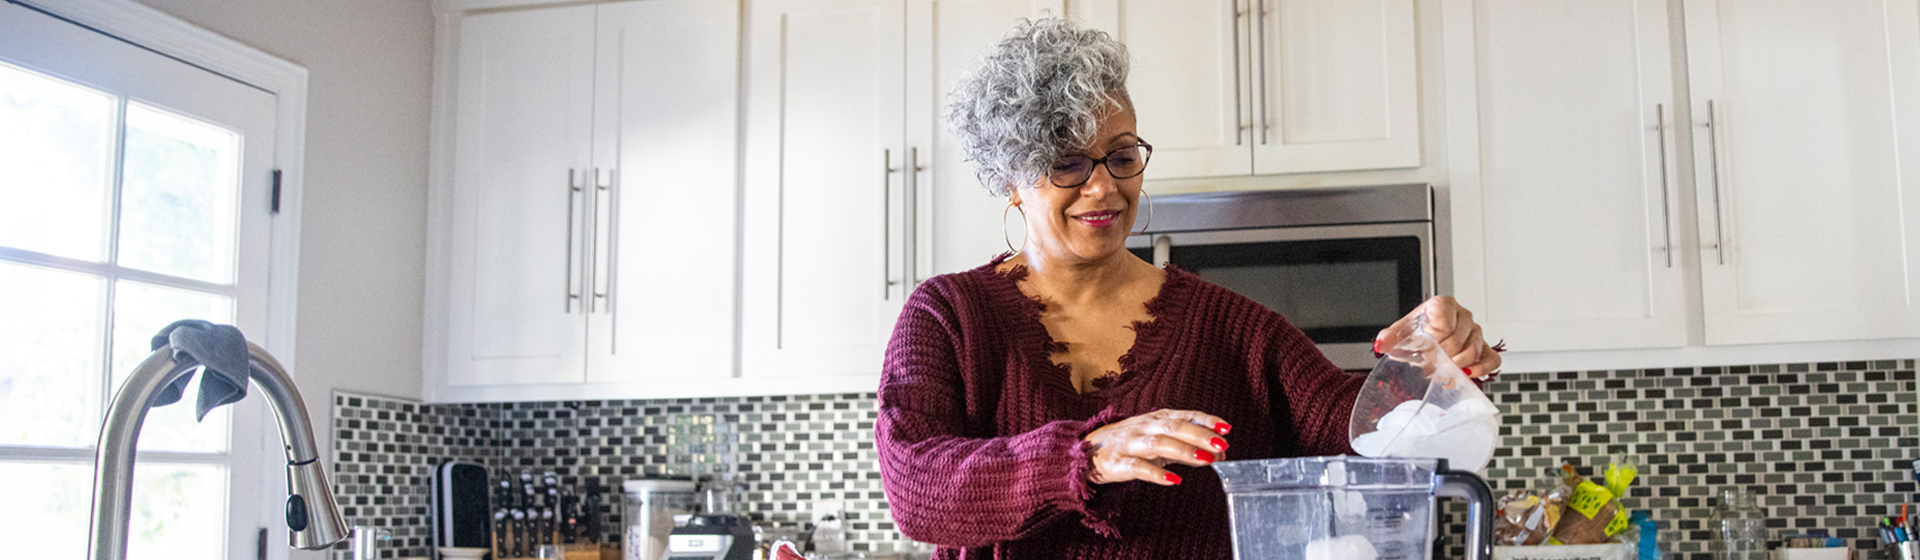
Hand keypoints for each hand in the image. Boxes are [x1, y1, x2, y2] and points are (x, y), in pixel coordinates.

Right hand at [1082, 409, 1231, 485]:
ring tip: (1205, 460)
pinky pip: (1137, 467)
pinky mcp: (1116, 463)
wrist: (1085, 451)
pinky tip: (1174, 481)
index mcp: (1154, 419)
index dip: (1206, 421)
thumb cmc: (1127, 444)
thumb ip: (1186, 446)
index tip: (1226, 428)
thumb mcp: (1157, 441)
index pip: (1184, 415)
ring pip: (1158, 444)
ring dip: (1184, 451)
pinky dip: (1156, 474)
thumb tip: (1217, 454)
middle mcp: (1143, 427)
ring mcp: (1128, 444)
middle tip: (1222, 445)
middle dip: (1200, 435)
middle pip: (1174, 427)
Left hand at [1376, 296, 1500, 379]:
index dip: (1431, 341)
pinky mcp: (1486, 348)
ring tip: (1440, 371)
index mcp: (1444, 305)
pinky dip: (1480, 370)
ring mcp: (1476, 332)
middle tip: (1427, 363)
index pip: (1443, 325)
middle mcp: (1463, 316)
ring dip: (1455, 366)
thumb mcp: (1402, 330)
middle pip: (1456, 342)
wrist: (1429, 334)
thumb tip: (1382, 344)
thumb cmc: (1419, 329)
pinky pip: (1492, 360)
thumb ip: (1391, 336)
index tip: (1422, 348)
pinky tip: (1465, 375)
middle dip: (1439, 357)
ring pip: (1473, 351)